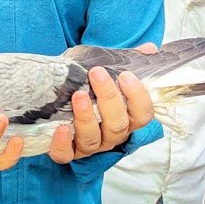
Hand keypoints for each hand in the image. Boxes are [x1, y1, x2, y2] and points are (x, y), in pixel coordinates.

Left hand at [49, 44, 155, 163]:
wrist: (54, 100)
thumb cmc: (86, 86)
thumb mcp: (104, 71)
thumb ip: (127, 61)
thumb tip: (150, 49)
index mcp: (125, 118)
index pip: (143, 115)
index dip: (138, 97)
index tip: (125, 75)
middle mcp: (110, 135)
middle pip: (118, 125)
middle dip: (109, 99)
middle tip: (96, 73)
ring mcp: (88, 145)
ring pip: (93, 139)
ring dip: (86, 118)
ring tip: (78, 95)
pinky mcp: (65, 151)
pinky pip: (65, 154)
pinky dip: (62, 144)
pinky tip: (61, 128)